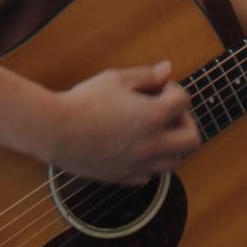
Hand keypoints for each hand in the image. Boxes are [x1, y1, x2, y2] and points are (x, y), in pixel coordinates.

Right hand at [42, 61, 200, 184]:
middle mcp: (152, 145)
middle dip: (185, 122)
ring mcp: (139, 165)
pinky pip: (150, 176)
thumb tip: (167, 69)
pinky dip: (150, 163)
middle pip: (192, 139)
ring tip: (152, 131)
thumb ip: (146, 76)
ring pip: (174, 162)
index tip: (157, 87)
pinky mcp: (123, 177)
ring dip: (171, 145)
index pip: (184, 102)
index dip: (173, 89)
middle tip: (165, 112)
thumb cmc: (83, 101)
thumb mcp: (116, 79)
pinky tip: (134, 148)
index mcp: (153, 116)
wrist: (55, 131)